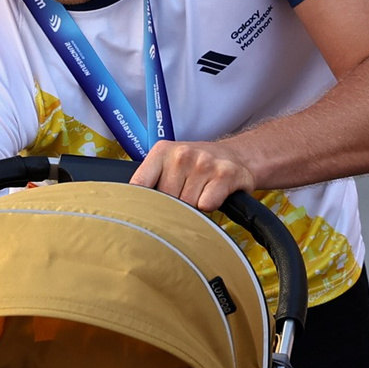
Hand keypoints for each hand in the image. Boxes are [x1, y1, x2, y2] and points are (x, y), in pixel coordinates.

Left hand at [130, 138, 254, 213]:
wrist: (236, 156)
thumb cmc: (197, 167)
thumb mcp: (169, 166)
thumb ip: (150, 183)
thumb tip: (131, 210)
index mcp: (162, 152)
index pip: (139, 185)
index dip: (141, 205)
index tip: (143, 216)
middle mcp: (182, 154)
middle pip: (165, 201)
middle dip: (173, 208)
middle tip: (183, 200)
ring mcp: (204, 163)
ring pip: (187, 205)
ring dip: (194, 208)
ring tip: (200, 195)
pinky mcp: (225, 174)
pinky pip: (206, 204)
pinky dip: (209, 207)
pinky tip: (213, 196)